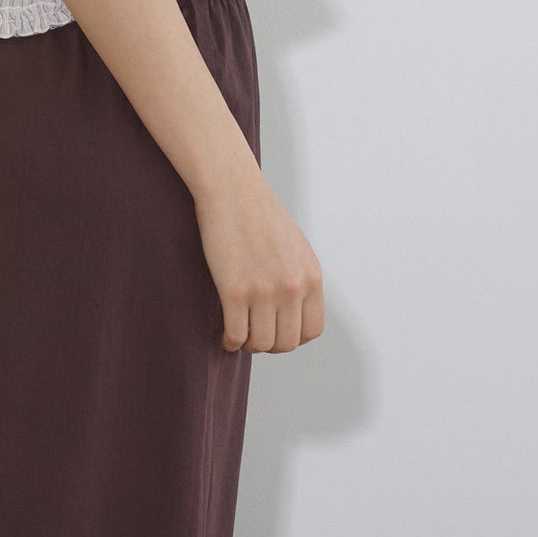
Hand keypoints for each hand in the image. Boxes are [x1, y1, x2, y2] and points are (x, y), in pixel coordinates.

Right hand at [194, 169, 324, 353]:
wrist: (232, 191)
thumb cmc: (259, 215)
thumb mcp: (295, 248)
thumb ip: (299, 279)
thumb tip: (292, 311)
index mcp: (311, 277)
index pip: (312, 330)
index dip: (293, 338)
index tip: (276, 332)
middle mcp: (292, 287)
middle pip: (286, 343)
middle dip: (269, 345)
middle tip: (254, 336)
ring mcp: (263, 291)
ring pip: (260, 344)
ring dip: (248, 345)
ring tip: (239, 336)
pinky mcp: (234, 291)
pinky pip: (236, 335)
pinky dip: (230, 342)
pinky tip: (225, 335)